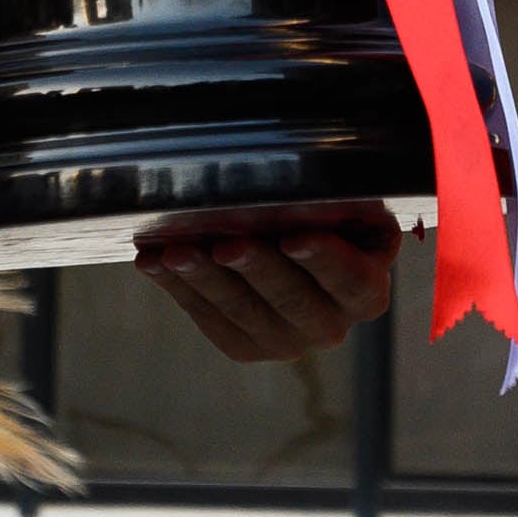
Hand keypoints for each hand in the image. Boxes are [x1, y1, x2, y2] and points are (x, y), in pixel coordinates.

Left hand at [138, 213, 398, 361]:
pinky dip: (177, 287)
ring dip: (205, 278)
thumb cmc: (329, 222)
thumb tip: (313, 169)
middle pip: (291, 298)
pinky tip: (152, 261)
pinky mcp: (244, 346)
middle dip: (255, 268)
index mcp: (365, 293)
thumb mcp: (349, 209)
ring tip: (174, 251)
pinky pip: (207, 317)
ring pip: (241, 310)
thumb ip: (342, 199)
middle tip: (225, 243)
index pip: (351, 280)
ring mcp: (285, 342)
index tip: (294, 236)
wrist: (303, 255)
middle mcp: (330, 326)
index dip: (324, 259)